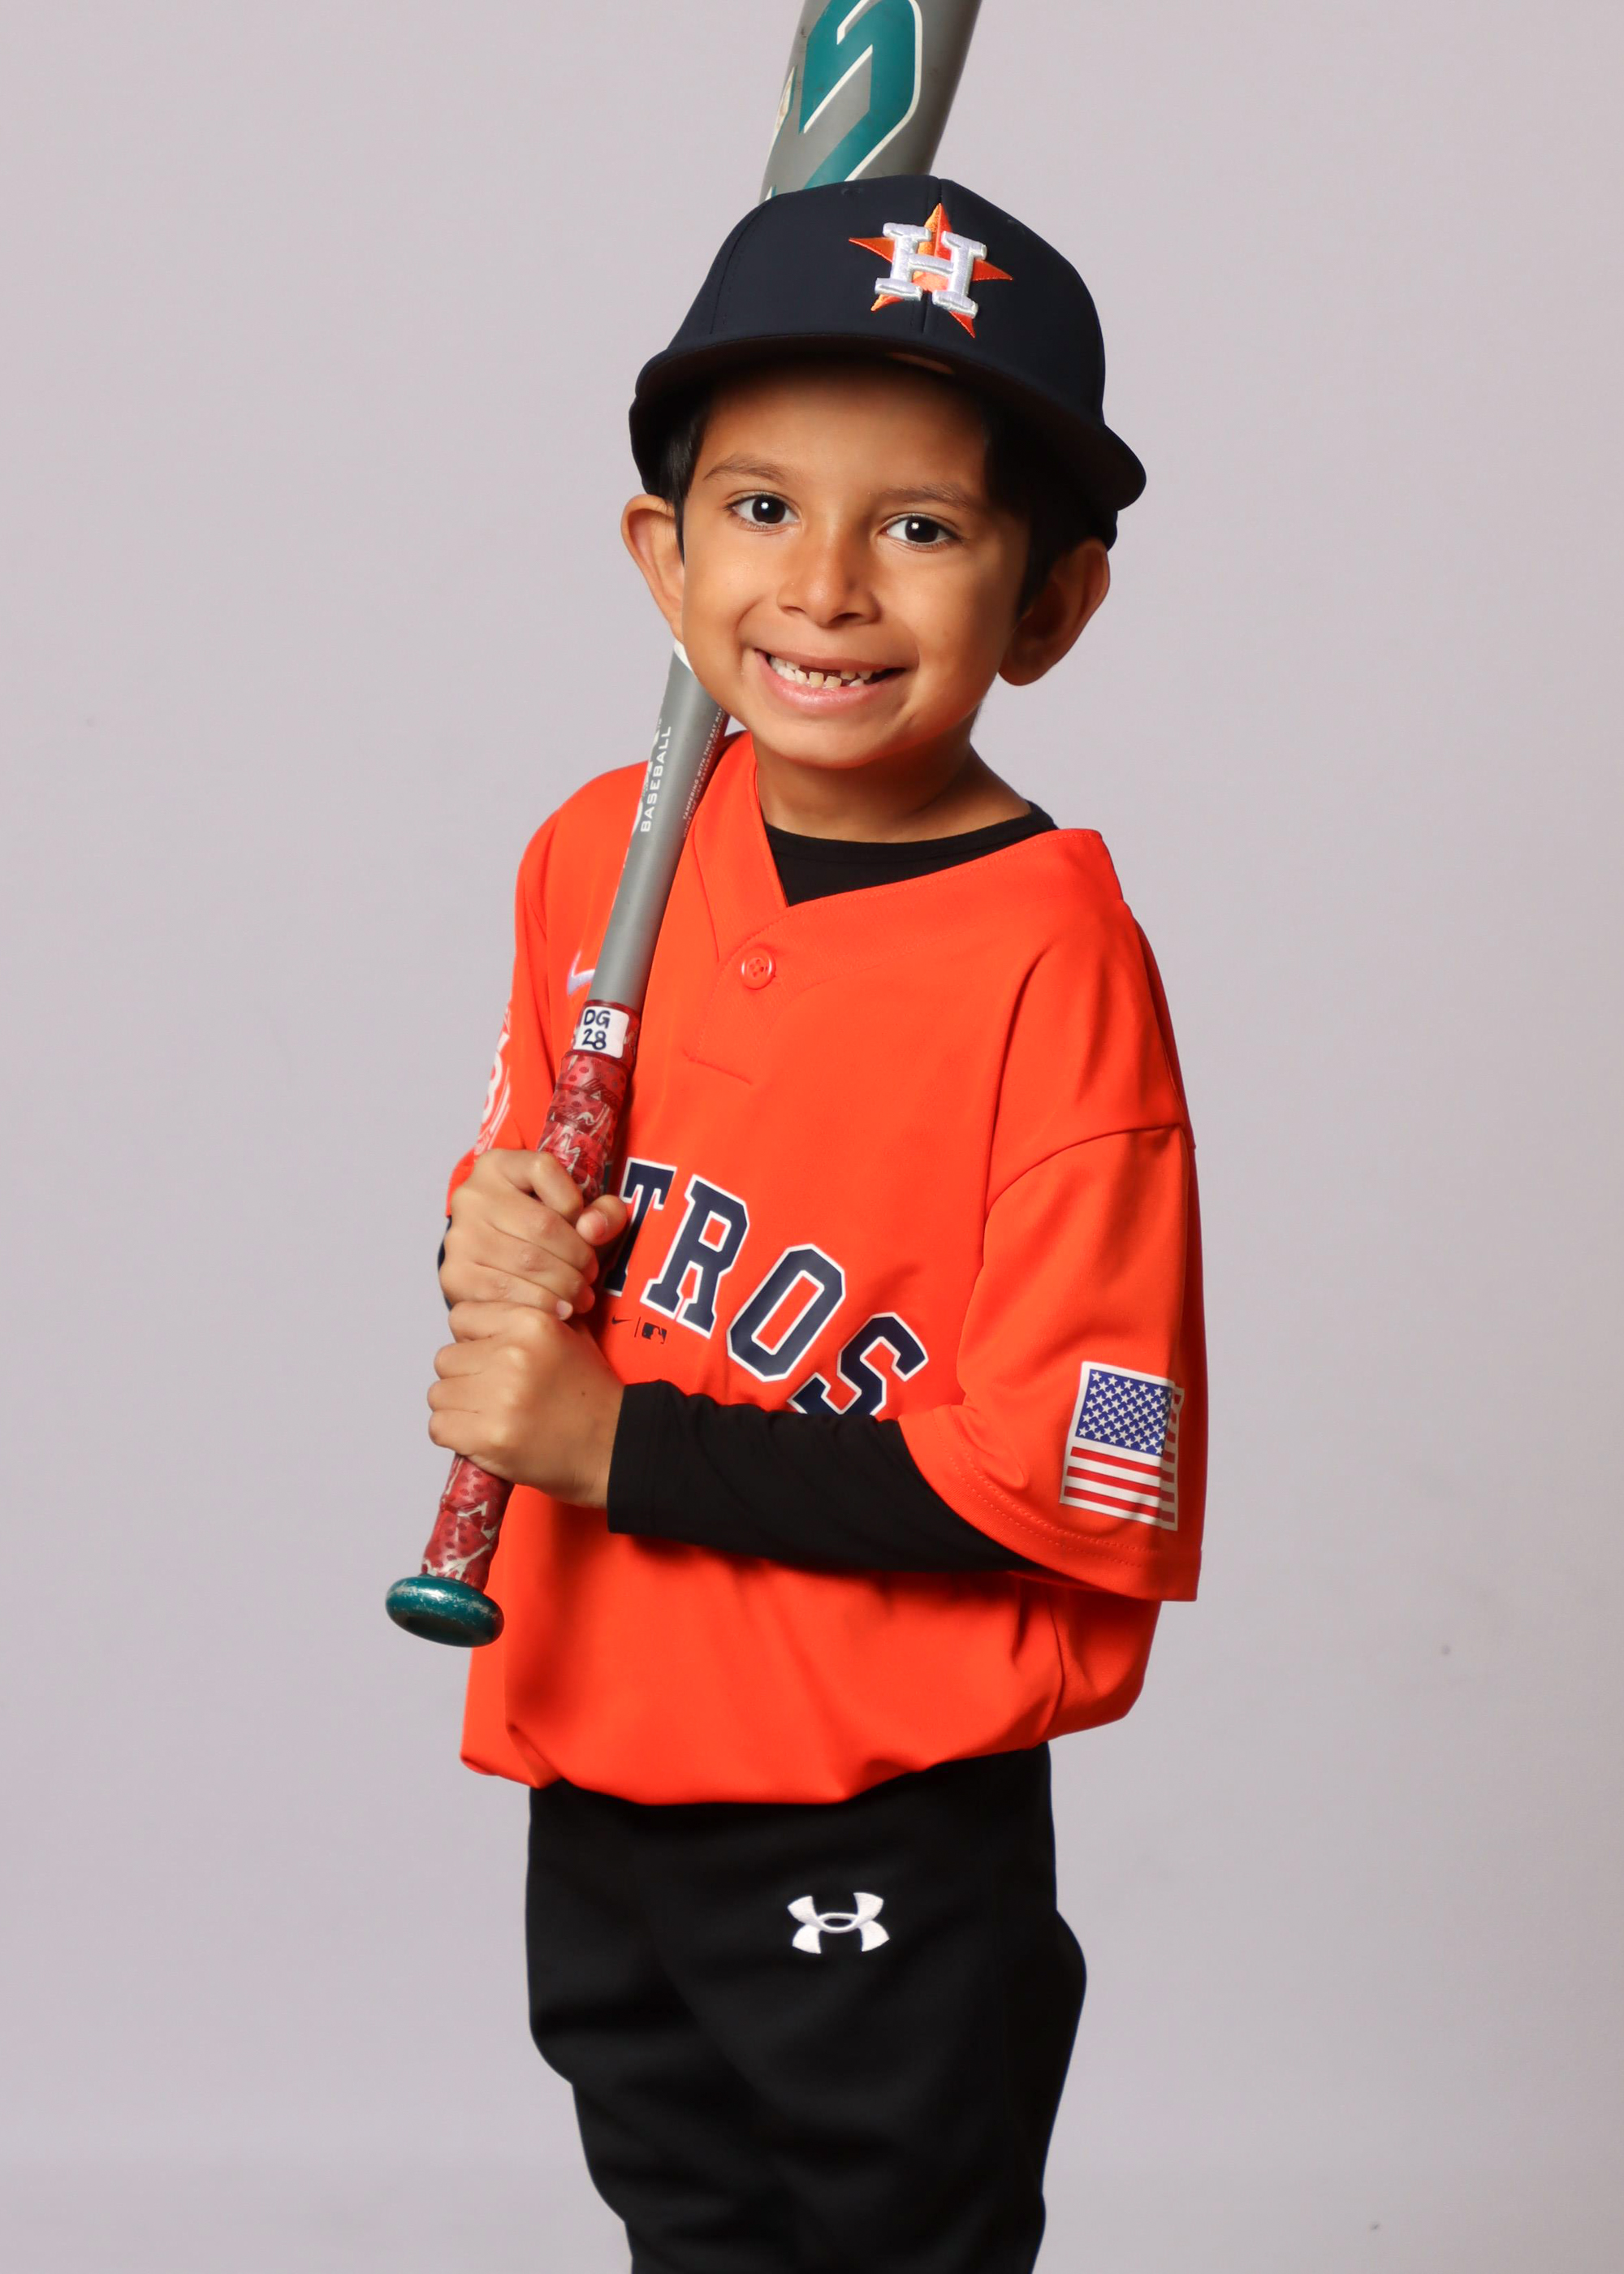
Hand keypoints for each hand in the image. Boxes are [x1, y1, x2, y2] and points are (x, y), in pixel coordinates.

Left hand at [427, 1301, 623, 1506]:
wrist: (615, 1449)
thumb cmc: (593, 1398)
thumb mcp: (571, 1335)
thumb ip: (527, 1317)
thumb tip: (483, 1318)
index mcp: (532, 1322)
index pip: (461, 1318)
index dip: (472, 1341)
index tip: (489, 1358)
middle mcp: (512, 1354)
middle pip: (446, 1358)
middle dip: (464, 1378)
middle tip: (492, 1395)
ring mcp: (499, 1398)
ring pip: (438, 1394)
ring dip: (457, 1408)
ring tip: (489, 1417)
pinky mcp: (490, 1437)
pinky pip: (439, 1427)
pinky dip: (455, 1436)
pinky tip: (482, 1437)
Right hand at [441, 1149, 629, 1317]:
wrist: (498, 1268)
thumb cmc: (544, 1234)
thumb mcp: (578, 1213)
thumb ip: (603, 1213)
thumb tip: (592, 1229)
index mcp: (498, 1165)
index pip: (543, 1169)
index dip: (575, 1202)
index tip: (587, 1230)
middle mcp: (471, 1195)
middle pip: (541, 1224)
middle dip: (578, 1257)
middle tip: (591, 1277)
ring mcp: (459, 1236)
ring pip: (527, 1261)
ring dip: (564, 1285)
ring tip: (581, 1297)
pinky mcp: (456, 1275)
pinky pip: (505, 1292)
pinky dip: (540, 1305)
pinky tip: (559, 1311)